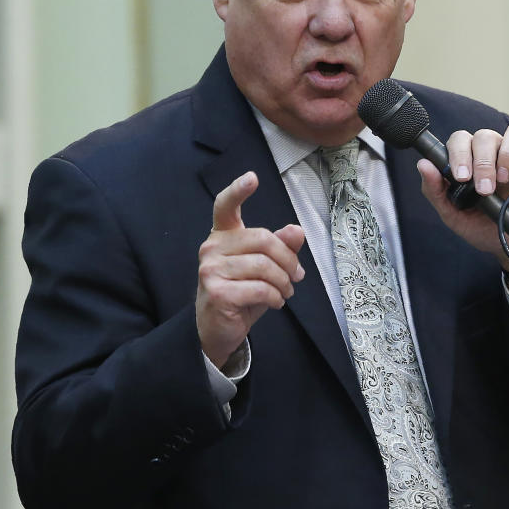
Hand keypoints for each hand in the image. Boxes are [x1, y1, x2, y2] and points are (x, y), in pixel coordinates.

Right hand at [196, 172, 304, 367]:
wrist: (217, 330)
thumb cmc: (242, 293)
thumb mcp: (265, 268)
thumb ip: (280, 246)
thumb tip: (296, 230)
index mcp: (223, 235)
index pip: (225, 206)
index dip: (238, 190)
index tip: (252, 178)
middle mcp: (212, 247)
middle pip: (263, 239)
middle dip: (288, 259)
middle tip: (297, 276)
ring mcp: (210, 269)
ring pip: (264, 266)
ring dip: (284, 282)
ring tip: (286, 292)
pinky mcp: (217, 292)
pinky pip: (261, 288)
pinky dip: (276, 296)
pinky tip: (276, 302)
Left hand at [417, 124, 508, 291]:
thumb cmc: (486, 229)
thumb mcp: (455, 216)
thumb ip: (436, 191)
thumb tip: (423, 165)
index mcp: (471, 162)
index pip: (461, 141)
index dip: (458, 154)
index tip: (461, 178)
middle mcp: (495, 154)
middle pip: (485, 136)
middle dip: (482, 161)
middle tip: (484, 188)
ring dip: (507, 152)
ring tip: (505, 177)